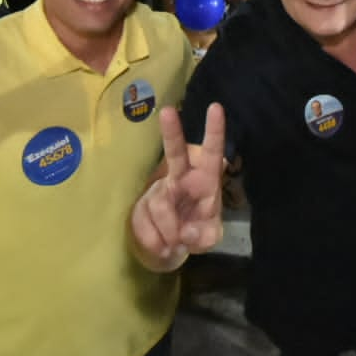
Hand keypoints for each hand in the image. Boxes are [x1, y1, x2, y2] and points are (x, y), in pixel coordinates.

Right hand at [130, 104, 226, 270]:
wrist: (169, 248)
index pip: (212, 153)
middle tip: (167, 111)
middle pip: (175, 153)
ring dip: (170, 232)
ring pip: (160, 205)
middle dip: (172, 132)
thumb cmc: (196, 231)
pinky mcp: (139, 205)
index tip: (216, 107)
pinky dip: (155, 242)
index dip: (214, 131)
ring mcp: (158, 190)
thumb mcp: (209, 237)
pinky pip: (144, 223)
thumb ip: (205, 236)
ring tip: (175, 245)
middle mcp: (180, 177)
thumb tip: (186, 233)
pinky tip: (162, 246)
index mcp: (205, 179)